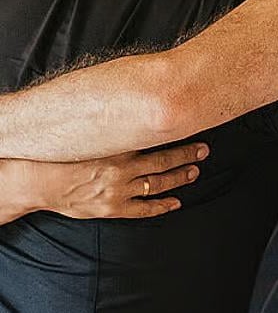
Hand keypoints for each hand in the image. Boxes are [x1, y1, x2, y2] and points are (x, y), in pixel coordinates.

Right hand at [16, 142, 209, 220]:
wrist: (39, 181)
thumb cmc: (64, 154)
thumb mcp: (91, 133)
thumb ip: (114, 124)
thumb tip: (136, 104)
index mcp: (118, 147)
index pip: (157, 139)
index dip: (179, 136)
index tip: (195, 128)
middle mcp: (122, 169)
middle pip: (163, 162)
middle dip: (186, 155)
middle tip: (204, 150)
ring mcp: (118, 191)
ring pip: (157, 184)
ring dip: (179, 178)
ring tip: (195, 171)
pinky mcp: (112, 208)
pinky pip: (142, 209)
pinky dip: (161, 206)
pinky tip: (176, 202)